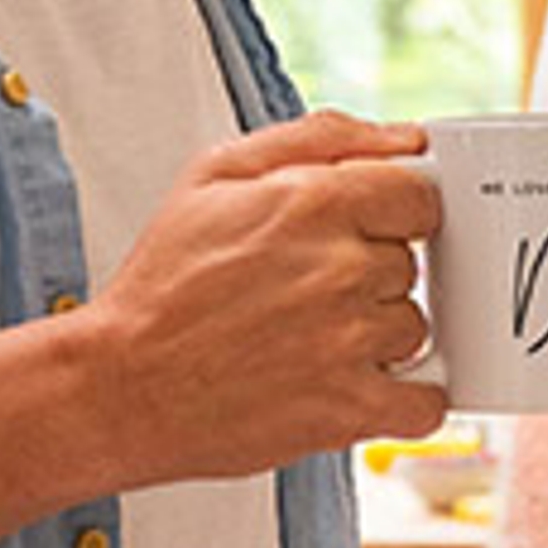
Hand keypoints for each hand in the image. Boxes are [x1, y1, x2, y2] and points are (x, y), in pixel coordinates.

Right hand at [83, 111, 447, 480]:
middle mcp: (341, 269)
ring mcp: (349, 342)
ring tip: (311, 338)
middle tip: (307, 290)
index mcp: (315, 203)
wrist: (122, 385)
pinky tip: (357, 384)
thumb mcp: (216, 174)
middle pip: (410, 264)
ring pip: (413, 328)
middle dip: (368, 275)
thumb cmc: (162, 286)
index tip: (363, 232)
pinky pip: (426, 401)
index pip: (419, 196)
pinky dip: (402, 398)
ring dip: (377, 336)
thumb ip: (320, 138)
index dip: (390, 215)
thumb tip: (403, 138)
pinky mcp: (350, 409)